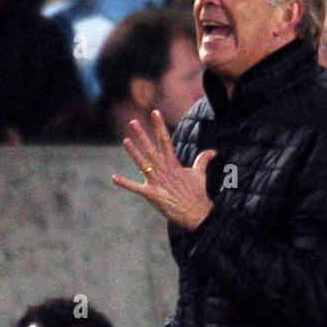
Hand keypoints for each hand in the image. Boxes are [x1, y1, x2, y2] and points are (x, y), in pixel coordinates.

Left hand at [112, 109, 214, 230]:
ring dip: (133, 152)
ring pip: (142, 163)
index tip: (155, 112)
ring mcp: (156, 182)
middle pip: (150, 148)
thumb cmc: (198, 193)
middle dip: (141, 135)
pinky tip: (114, 178)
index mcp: (173, 163)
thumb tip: (213, 151)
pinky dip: (124, 183)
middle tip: (133, 122)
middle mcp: (163, 170)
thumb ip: (203, 160)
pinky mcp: (151, 194)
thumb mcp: (200, 173)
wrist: (196, 213)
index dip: (159, 125)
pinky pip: (135, 188)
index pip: (165, 140)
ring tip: (125, 141)